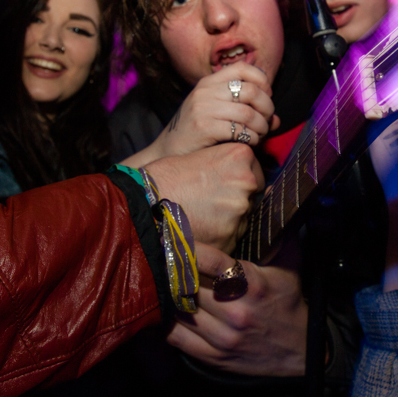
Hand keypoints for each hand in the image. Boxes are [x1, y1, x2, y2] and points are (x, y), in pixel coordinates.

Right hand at [145, 144, 264, 252]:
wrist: (142, 203)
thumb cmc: (165, 177)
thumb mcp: (200, 157)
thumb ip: (227, 165)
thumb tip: (250, 178)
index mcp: (240, 157)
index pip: (255, 172)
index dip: (240, 180)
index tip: (223, 184)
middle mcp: (246, 183)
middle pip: (252, 196)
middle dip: (235, 200)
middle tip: (207, 201)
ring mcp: (240, 213)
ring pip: (243, 219)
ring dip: (229, 220)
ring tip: (200, 215)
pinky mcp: (230, 238)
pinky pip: (232, 239)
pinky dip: (220, 237)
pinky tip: (199, 229)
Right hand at [149, 63, 277, 159]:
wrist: (168, 151)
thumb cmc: (197, 132)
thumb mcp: (216, 113)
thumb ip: (246, 110)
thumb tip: (276, 120)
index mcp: (208, 82)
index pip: (243, 68)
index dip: (262, 81)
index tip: (266, 96)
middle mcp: (205, 91)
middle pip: (251, 90)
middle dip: (267, 107)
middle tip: (268, 120)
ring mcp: (203, 108)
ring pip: (248, 113)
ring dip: (262, 126)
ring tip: (261, 134)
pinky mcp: (204, 127)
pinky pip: (239, 130)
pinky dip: (252, 138)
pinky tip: (251, 142)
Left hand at [167, 244, 306, 376]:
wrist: (298, 350)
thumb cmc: (287, 301)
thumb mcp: (290, 265)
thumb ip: (277, 234)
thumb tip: (269, 199)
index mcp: (252, 285)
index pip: (211, 262)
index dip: (187, 247)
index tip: (170, 235)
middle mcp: (237, 311)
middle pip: (190, 285)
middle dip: (172, 268)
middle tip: (156, 253)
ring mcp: (223, 337)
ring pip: (180, 310)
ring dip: (166, 293)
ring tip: (156, 277)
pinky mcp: (213, 357)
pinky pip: (177, 337)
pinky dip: (165, 321)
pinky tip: (162, 307)